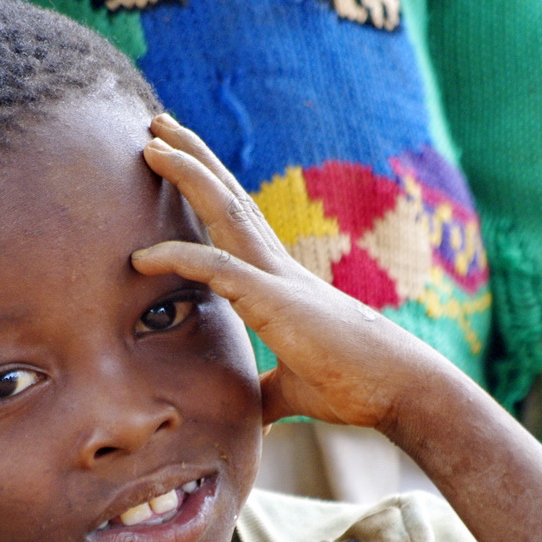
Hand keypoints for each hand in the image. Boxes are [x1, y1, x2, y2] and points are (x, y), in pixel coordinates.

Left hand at [132, 114, 419, 429]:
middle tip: (156, 126)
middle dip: (193, 160)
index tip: (176, 161)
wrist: (399, 390)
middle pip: (228, 198)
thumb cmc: (354, 386)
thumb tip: (247, 414)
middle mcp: (277, 267)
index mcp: (278, 282)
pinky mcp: (275, 302)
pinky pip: (219, 270)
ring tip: (151, 142)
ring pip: (226, 211)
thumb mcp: (293, 388)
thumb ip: (266, 391)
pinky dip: (180, 257)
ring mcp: (277, 278)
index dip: (206, 190)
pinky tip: (142, 256)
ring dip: (188, 175)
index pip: (236, 223)